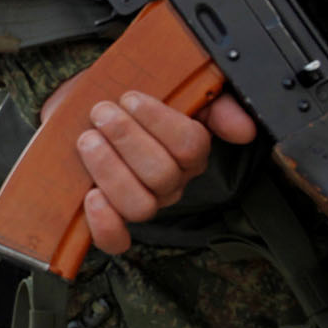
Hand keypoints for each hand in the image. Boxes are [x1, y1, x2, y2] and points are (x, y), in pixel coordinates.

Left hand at [42, 72, 255, 254]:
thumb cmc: (124, 101)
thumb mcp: (172, 87)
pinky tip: (90, 196)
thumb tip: (244, 129)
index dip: (159, 122)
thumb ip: (214, 101)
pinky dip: (104, 223)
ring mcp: (142, 203)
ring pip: (140, 206)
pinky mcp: (110, 221)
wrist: (83, 116)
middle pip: (162, 175)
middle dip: (127, 139)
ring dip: (110, 170)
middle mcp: (170, 184)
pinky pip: (115, 241)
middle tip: (101, 114)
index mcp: (188, 153)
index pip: (191, 146)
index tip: (130, 98)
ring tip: (88, 141)